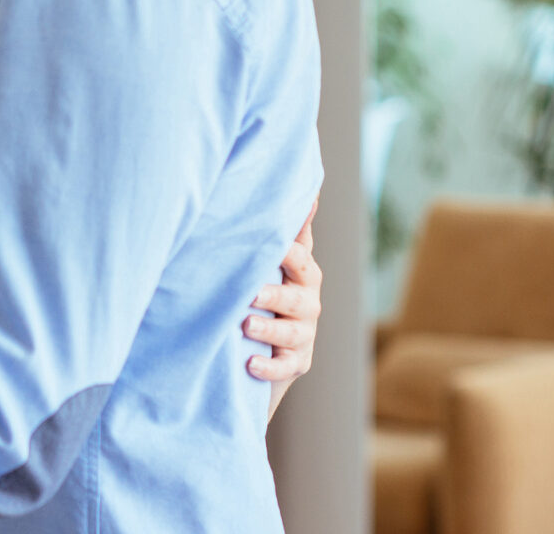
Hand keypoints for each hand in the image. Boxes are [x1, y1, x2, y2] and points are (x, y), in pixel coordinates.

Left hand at [249, 196, 321, 412]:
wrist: (266, 346)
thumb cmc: (263, 290)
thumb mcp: (270, 260)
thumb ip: (282, 229)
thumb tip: (305, 187)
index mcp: (302, 272)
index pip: (299, 256)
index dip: (287, 248)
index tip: (272, 244)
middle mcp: (307, 302)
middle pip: (295, 298)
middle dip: (273, 295)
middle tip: (249, 293)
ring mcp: (304, 335)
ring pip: (291, 334)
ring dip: (268, 331)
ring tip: (246, 325)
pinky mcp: (297, 363)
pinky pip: (286, 367)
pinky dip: (269, 368)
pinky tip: (251, 365)